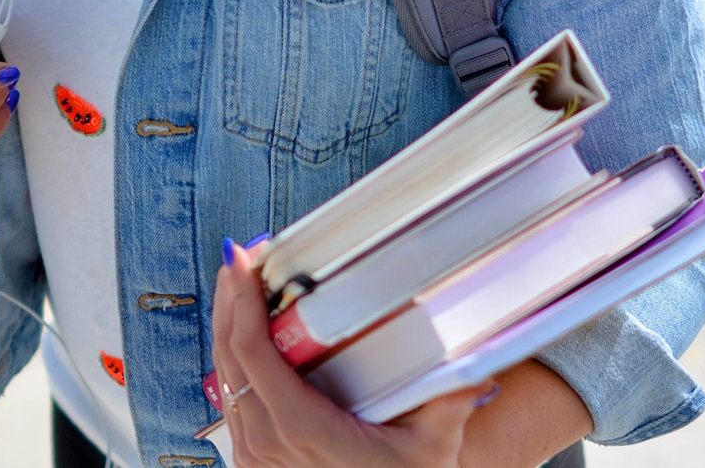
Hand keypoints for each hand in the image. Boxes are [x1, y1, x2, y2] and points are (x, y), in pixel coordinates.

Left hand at [211, 240, 494, 467]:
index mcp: (302, 429)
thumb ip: (451, 404)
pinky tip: (247, 337)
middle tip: (241, 257)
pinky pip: (232, 401)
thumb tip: (480, 369)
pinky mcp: (253, 460)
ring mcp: (255, 454)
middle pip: (230, 355)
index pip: (254, 352)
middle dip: (230, 300)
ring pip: (224, 377)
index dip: (242, 302)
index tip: (244, 262)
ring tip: (242, 286)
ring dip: (229, 327)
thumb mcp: (433, 448)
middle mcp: (267, 442)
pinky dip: (235, 361)